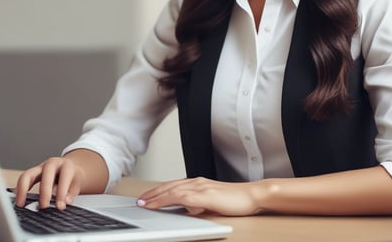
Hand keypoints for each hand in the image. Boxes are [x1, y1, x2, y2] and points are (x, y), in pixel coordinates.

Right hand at [15, 157, 84, 209]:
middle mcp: (52, 163)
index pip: (64, 177)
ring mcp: (41, 167)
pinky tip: (18, 200)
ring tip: (21, 204)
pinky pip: (23, 179)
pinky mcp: (33, 173)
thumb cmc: (72, 177)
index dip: (62, 192)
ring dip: (23, 189)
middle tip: (44, 207)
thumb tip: (64, 202)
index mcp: (66, 165)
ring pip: (28, 174)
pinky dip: (19, 189)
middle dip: (44, 191)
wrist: (69, 167)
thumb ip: (71, 193)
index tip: (60, 206)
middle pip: (46, 173)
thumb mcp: (77, 184)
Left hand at [137, 177, 262, 215]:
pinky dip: (168, 199)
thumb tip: (188, 210)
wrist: (252, 196)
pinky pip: (182, 197)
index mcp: (198, 183)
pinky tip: (161, 204)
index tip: (147, 197)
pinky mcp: (205, 195)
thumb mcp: (212, 203)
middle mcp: (197, 182)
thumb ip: (199, 204)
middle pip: (169, 186)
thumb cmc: (235, 200)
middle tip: (139, 200)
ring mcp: (201, 187)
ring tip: (144, 202)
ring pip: (173, 190)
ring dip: (156, 196)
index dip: (158, 191)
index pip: (173, 185)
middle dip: (153, 193)